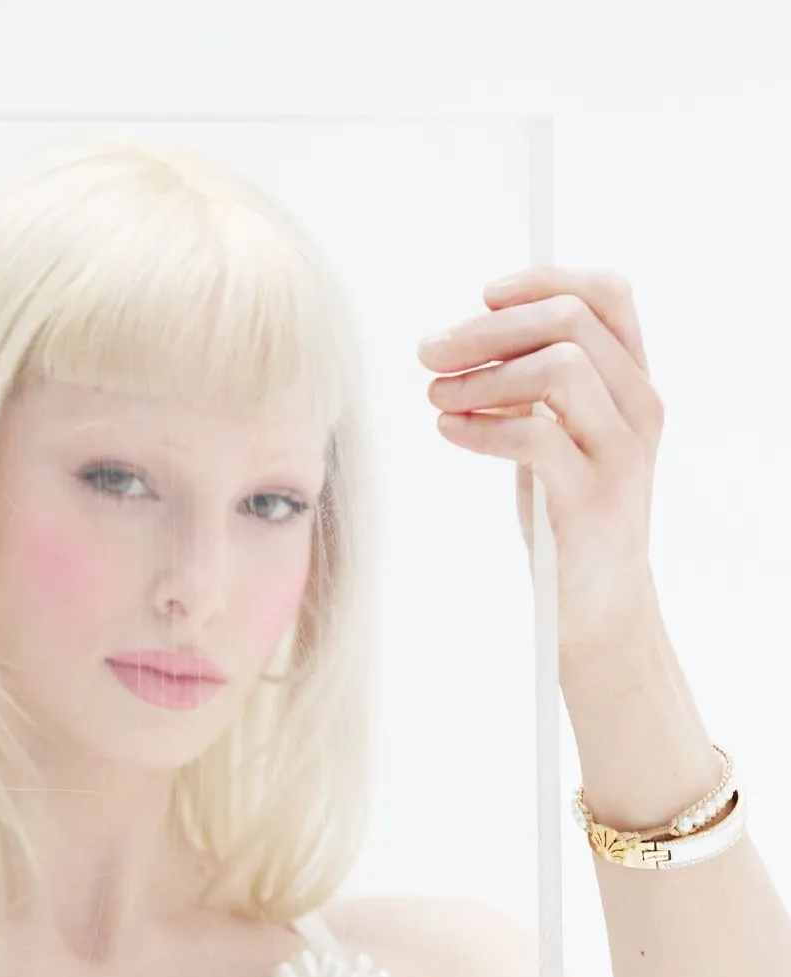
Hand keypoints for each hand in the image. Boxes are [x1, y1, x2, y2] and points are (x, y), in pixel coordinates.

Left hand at [417, 267, 665, 648]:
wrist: (598, 602)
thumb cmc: (568, 511)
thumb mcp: (560, 433)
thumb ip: (537, 383)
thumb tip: (473, 334)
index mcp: (634, 382)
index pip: (606, 295)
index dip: (543, 281)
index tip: (484, 295)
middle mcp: (639, 407)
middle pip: (570, 323)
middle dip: (487, 330)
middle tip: (430, 351)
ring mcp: (622, 453)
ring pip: (558, 369)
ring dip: (481, 376)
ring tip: (436, 396)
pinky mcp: (592, 498)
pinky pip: (535, 437)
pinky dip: (480, 427)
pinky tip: (450, 430)